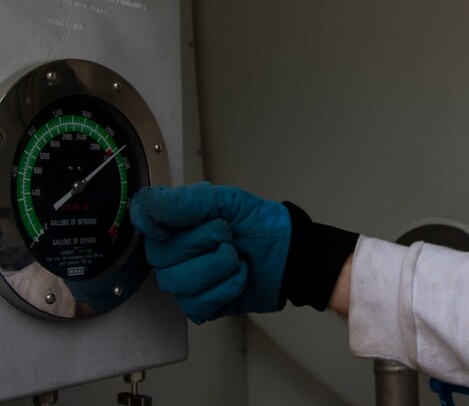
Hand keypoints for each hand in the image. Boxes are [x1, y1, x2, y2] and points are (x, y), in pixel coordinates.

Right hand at [131, 182, 290, 322]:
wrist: (287, 251)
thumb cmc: (256, 224)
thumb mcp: (225, 200)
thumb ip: (184, 202)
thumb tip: (144, 209)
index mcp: (173, 223)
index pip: (142, 219)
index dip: (154, 222)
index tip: (177, 224)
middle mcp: (171, 254)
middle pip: (161, 256)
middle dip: (203, 242)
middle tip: (228, 235)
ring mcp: (183, 282)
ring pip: (178, 283)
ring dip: (218, 267)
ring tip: (235, 257)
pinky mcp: (199, 306)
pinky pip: (197, 305)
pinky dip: (227, 288)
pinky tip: (238, 276)